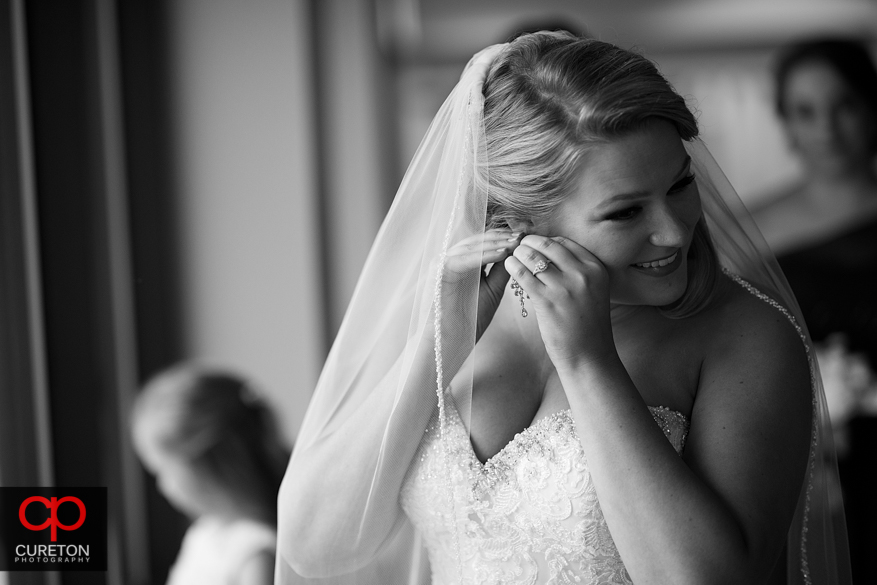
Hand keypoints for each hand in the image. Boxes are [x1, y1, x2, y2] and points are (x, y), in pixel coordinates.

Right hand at [444, 229, 521, 339]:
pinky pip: (464, 258)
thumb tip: (518, 251)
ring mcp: (443, 263)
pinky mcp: (440, 271)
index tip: (525, 237)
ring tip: (515, 242)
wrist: (452, 341)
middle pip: (477, 241)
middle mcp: (451, 260)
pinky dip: (484, 255)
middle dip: (501, 237)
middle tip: (522, 235)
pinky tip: (503, 253)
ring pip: (471, 247)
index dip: (503, 238)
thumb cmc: (471, 319)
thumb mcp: (493, 289)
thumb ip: (501, 270)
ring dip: (495, 243)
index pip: (483, 243)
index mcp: (462, 263)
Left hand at [504, 235, 615, 369]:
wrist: (590, 356)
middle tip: (518, 245)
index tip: (534, 243)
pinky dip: (513, 266)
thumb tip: (547, 255)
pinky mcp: (548, 301)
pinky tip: (508, 266)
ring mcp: (565, 287)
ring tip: (511, 255)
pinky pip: (524, 275)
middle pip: (548, 245)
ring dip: (519, 253)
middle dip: (529, 242)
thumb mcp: (591, 291)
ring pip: (534, 257)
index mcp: (596, 268)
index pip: (564, 242)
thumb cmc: (586, 324)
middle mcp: (583, 274)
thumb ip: (575, 272)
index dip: (545, 240)